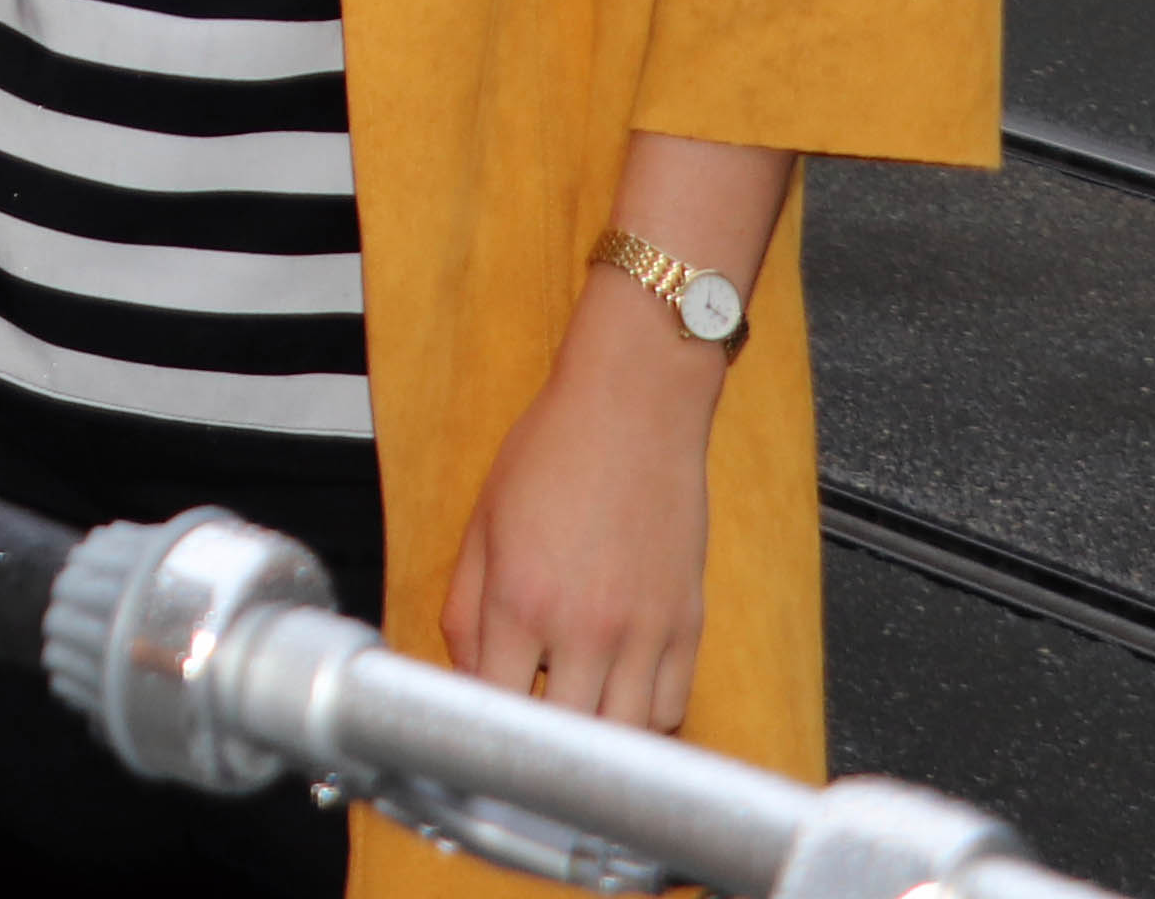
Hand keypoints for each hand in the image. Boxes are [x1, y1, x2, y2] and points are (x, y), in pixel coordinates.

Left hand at [445, 269, 727, 726]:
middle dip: (536, 745)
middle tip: (521, 737)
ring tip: (568, 721)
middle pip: (564, 738)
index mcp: (521, 602)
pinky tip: (614, 697)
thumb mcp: (481, 526)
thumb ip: (466, 611)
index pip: (495, 709)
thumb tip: (465, 676)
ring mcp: (646, 633)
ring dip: (592, 739)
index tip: (471, 738)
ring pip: (623, 738)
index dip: (479, 732)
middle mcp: (587, 628)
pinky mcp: (688, 627)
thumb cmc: (552, 455)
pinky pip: (670, 708)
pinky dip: (641, 719)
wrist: (633, 409)